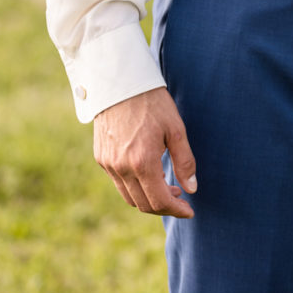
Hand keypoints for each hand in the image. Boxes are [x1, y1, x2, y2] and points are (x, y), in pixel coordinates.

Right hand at [92, 85, 197, 217]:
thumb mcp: (176, 129)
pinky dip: (135, 187)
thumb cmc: (151, 103)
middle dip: (165, 207)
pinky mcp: (101, 157)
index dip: (177, 210)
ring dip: (149, 199)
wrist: (119, 81)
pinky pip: (118, 183)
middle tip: (180, 197)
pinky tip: (148, 173)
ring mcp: (108, 163)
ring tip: (166, 186)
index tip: (189, 210)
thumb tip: (192, 189)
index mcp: (142, 162)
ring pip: (129, 197)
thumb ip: (185, 162)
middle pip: (144, 204)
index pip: (160, 201)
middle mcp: (121, 167)